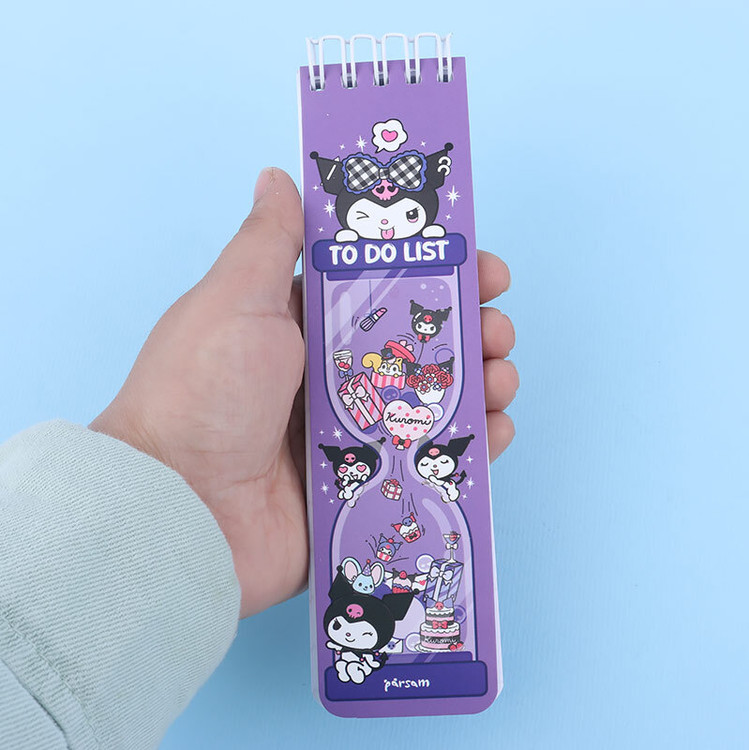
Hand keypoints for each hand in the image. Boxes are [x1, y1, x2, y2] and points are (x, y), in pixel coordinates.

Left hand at [90, 168, 517, 617]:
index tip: (479, 266)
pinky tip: (494, 429)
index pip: (383, 290)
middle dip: (466, 331)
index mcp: (298, 327)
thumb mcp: (235, 299)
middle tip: (496, 328)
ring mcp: (346, 434)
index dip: (434, 274)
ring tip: (500, 376)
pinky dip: (467, 447)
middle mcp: (326, 377)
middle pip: (414, 346)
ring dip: (476, 383)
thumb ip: (269, 240)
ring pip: (429, 401)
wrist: (178, 508)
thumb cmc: (202, 391)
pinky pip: (427, 461)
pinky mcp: (361, 487)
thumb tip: (277, 178)